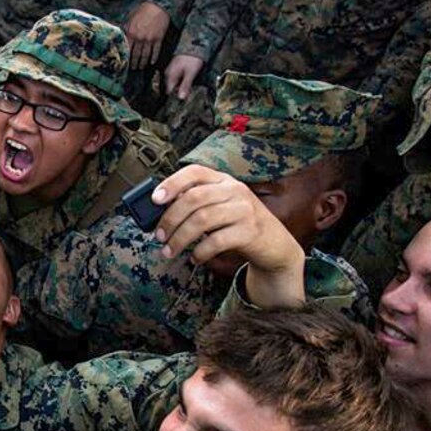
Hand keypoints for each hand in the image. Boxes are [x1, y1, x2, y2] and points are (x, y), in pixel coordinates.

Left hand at [124, 2, 170, 70]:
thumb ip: (124, 30)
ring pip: (145, 56)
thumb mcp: (129, 19)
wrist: (157, 6)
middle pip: (136, 55)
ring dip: (143, 63)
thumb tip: (118, 39)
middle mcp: (139, 38)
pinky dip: (153, 58)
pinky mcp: (159, 39)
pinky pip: (155, 52)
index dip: (125, 58)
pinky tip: (152, 62)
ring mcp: (150, 39)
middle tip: (133, 68)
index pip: (126, 50)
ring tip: (141, 67)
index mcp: (130, 33)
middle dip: (134, 63)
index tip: (124, 64)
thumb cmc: (142, 12)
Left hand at [153, 166, 305, 305]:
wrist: (276, 244)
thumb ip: (197, 204)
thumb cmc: (240, 224)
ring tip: (170, 250)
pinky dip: (200, 252)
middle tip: (159, 236)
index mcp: (224, 180)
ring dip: (180, 238)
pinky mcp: (250, 232)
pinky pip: (217, 241)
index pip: (195, 172)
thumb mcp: (221, 206)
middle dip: (170, 219)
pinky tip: (194, 258)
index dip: (172, 183)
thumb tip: (160, 212)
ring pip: (202, 220)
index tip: (155, 200)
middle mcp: (235, 190)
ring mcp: (244, 210)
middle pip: (193, 198)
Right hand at [164, 54, 204, 99]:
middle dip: (178, 92)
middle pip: (171, 89)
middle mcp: (167, 74)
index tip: (183, 100)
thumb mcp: (191, 73)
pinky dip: (181, 81)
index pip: (169, 92)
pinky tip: (187, 80)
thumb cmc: (193, 59)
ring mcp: (170, 70)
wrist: (195, 44)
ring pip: (173, 84)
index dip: (175, 97)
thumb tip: (181, 98)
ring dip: (180, 87)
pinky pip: (176, 78)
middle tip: (188, 93)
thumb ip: (185, 86)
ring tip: (189, 87)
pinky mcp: (174, 68)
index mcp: (170, 76)